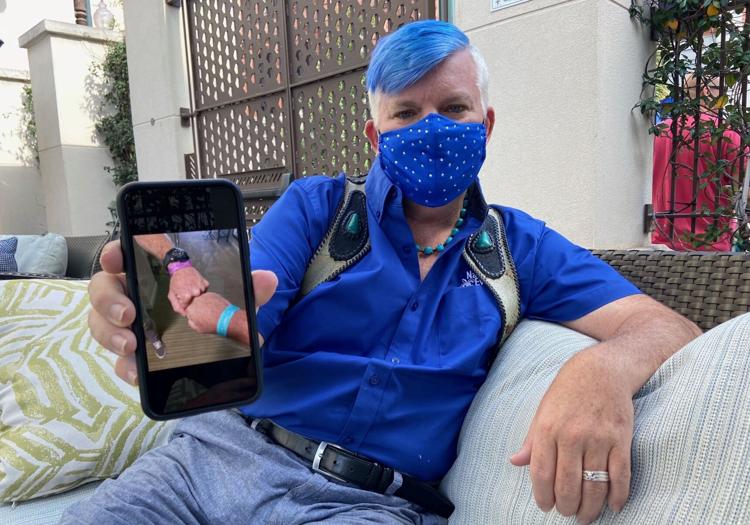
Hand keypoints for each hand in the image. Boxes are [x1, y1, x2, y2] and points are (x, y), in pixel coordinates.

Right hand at [87, 240, 277, 385]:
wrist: (214, 347)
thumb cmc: (213, 309)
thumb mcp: (233, 298)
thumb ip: (247, 288)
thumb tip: (268, 279)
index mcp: (151, 272)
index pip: (124, 254)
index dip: (114, 254)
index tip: (116, 259)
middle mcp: (132, 295)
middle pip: (103, 290)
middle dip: (109, 301)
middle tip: (128, 314)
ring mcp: (127, 325)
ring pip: (102, 325)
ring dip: (111, 335)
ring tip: (131, 346)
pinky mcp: (132, 355)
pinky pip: (119, 361)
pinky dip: (126, 368)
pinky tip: (138, 376)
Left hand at [167, 266, 208, 314]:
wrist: (181, 268)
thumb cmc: (176, 281)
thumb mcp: (172, 295)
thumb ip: (177, 307)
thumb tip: (184, 314)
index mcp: (186, 296)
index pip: (188, 308)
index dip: (185, 304)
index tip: (183, 299)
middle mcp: (195, 292)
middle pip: (196, 303)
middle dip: (192, 300)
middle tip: (187, 294)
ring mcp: (201, 287)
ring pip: (202, 297)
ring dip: (197, 295)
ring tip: (191, 288)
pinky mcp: (206, 283)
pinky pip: (205, 290)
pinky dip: (201, 289)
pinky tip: (196, 285)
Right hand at [184, 292, 232, 333]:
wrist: (225, 319)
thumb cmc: (213, 324)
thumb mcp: (198, 328)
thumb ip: (191, 322)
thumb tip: (191, 319)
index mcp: (190, 309)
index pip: (186, 309)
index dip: (192, 313)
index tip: (195, 315)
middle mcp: (196, 300)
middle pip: (193, 302)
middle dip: (197, 307)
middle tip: (203, 314)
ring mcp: (204, 296)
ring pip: (201, 299)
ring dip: (204, 304)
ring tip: (211, 312)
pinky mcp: (212, 294)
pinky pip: (209, 297)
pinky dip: (211, 302)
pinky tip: (215, 308)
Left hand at [509, 349, 633, 523]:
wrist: (602, 370)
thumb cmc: (567, 391)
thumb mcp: (542, 411)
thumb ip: (531, 441)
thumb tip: (515, 462)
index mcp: (548, 429)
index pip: (542, 473)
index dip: (543, 496)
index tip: (546, 506)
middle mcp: (572, 436)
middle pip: (568, 485)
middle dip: (566, 507)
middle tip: (567, 513)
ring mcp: (599, 439)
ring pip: (595, 486)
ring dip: (590, 508)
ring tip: (585, 516)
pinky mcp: (621, 440)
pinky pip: (620, 476)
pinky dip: (617, 496)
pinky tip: (612, 506)